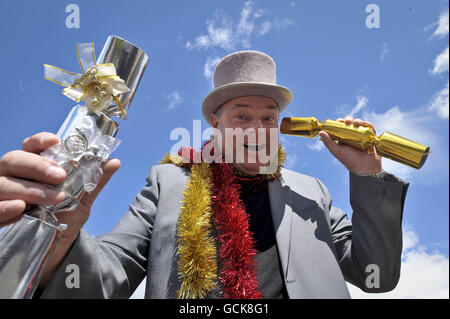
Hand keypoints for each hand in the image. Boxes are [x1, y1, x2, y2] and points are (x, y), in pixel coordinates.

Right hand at [0, 132, 119, 241]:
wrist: (58, 246)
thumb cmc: (65, 215)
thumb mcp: (82, 198)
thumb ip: (95, 180)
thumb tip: (114, 162)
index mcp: (33, 166)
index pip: (30, 146)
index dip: (39, 141)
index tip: (56, 141)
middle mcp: (13, 176)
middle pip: (14, 160)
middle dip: (37, 167)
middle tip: (60, 177)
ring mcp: (2, 195)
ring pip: (3, 184)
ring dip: (29, 189)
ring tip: (54, 198)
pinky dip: (4, 208)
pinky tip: (20, 209)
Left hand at [319, 116, 381, 175]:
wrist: (365, 167)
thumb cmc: (349, 160)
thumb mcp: (337, 151)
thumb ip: (328, 142)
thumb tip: (320, 132)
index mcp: (343, 138)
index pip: (340, 126)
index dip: (339, 122)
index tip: (339, 121)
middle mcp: (351, 136)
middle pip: (350, 122)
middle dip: (349, 119)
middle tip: (348, 122)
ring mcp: (361, 135)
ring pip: (359, 123)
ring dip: (358, 120)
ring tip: (357, 124)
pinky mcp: (370, 136)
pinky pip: (369, 127)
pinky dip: (368, 124)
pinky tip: (366, 125)